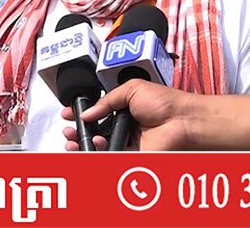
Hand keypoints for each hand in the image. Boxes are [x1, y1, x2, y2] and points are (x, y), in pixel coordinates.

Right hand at [61, 79, 195, 150]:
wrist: (181, 120)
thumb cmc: (164, 102)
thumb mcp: (131, 90)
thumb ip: (107, 101)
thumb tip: (87, 113)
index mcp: (124, 110)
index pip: (97, 115)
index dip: (81, 116)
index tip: (69, 115)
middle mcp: (124, 128)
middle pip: (94, 134)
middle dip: (78, 133)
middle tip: (68, 131)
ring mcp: (127, 144)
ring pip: (99, 149)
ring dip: (84, 144)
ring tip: (75, 139)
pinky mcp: (131, 158)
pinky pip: (110, 158)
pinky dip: (98, 154)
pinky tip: (95, 145)